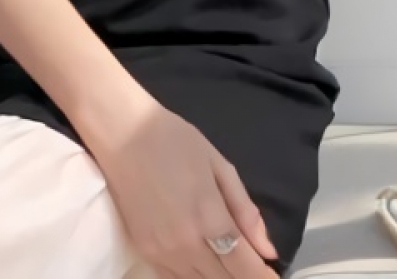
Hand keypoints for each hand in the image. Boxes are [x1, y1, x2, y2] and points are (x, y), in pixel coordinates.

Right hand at [85, 96, 277, 277]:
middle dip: (244, 277)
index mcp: (209, 218)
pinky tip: (203, 268)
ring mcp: (162, 252)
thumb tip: (268, 249)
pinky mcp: (143, 251)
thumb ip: (244, 210)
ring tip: (232, 268)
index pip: (244, 266)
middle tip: (256, 269)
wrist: (122, 133)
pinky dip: (193, 278)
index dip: (262, 277)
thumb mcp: (218, 165)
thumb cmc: (174, 140)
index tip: (274, 277)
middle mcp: (186, 244)